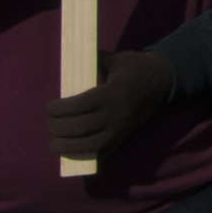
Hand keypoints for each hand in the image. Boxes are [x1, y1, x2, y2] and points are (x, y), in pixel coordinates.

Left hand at [59, 46, 183, 159]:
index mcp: (111, 93)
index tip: (49, 108)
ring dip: (69, 148)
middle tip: (49, 125)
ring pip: (91, 145)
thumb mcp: (115, 59)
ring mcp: (120, 128)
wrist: (162, 82)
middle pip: (81, 128)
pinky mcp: (123, 137)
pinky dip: (86, 155)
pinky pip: (104, 151)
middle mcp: (115, 113)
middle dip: (59, 129)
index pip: (79, 105)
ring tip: (54, 144)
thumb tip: (71, 57)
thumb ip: (93, 59)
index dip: (59, 109)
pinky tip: (72, 152)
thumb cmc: (134, 68)